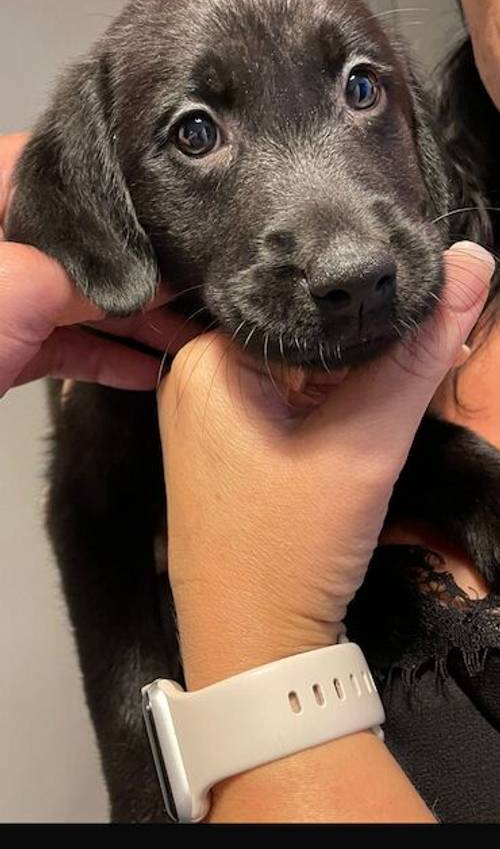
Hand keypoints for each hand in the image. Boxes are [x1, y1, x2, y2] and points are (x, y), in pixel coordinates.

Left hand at [0, 133, 199, 395]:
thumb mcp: (16, 287)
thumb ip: (85, 274)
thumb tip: (152, 279)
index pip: (59, 164)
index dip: (122, 180)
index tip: (177, 203)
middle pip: (82, 240)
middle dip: (142, 266)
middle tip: (202, 283)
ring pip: (78, 297)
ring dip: (135, 319)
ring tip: (193, 333)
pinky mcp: (0, 348)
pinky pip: (63, 344)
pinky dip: (104, 358)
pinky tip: (149, 370)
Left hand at [157, 241, 493, 689]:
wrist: (251, 648)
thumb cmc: (293, 544)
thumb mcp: (366, 443)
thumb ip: (418, 354)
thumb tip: (470, 263)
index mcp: (207, 357)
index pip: (303, 303)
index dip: (369, 307)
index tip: (423, 305)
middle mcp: (194, 374)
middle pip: (301, 335)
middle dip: (365, 346)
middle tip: (429, 343)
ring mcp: (206, 411)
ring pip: (299, 369)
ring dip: (351, 378)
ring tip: (400, 380)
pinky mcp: (224, 443)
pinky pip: (285, 400)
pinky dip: (327, 406)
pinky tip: (362, 415)